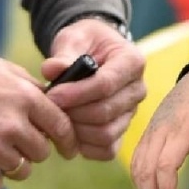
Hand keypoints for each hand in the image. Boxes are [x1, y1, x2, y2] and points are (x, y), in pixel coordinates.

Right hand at [0, 51, 77, 188]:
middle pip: (41, 152)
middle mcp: (13, 124)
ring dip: (11, 164)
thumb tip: (52, 98)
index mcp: (24, 96)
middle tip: (12, 141)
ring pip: (21, 170)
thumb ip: (26, 83)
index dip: (68, 140)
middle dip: (31, 149)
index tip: (68, 150)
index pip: (62, 126)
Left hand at [41, 18, 146, 160]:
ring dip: (77, 130)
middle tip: (50, 107)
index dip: (77, 93)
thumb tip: (51, 70)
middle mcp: (137, 89)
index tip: (52, 95)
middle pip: (106, 112)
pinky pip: (107, 149)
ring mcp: (131, 112)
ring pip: (106, 134)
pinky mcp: (122, 129)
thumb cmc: (85, 43)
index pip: (107, 84)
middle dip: (74, 112)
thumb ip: (64, 54)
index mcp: (132, 61)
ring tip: (59, 117)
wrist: (94, 52)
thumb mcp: (74, 38)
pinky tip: (69, 131)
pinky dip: (85, 146)